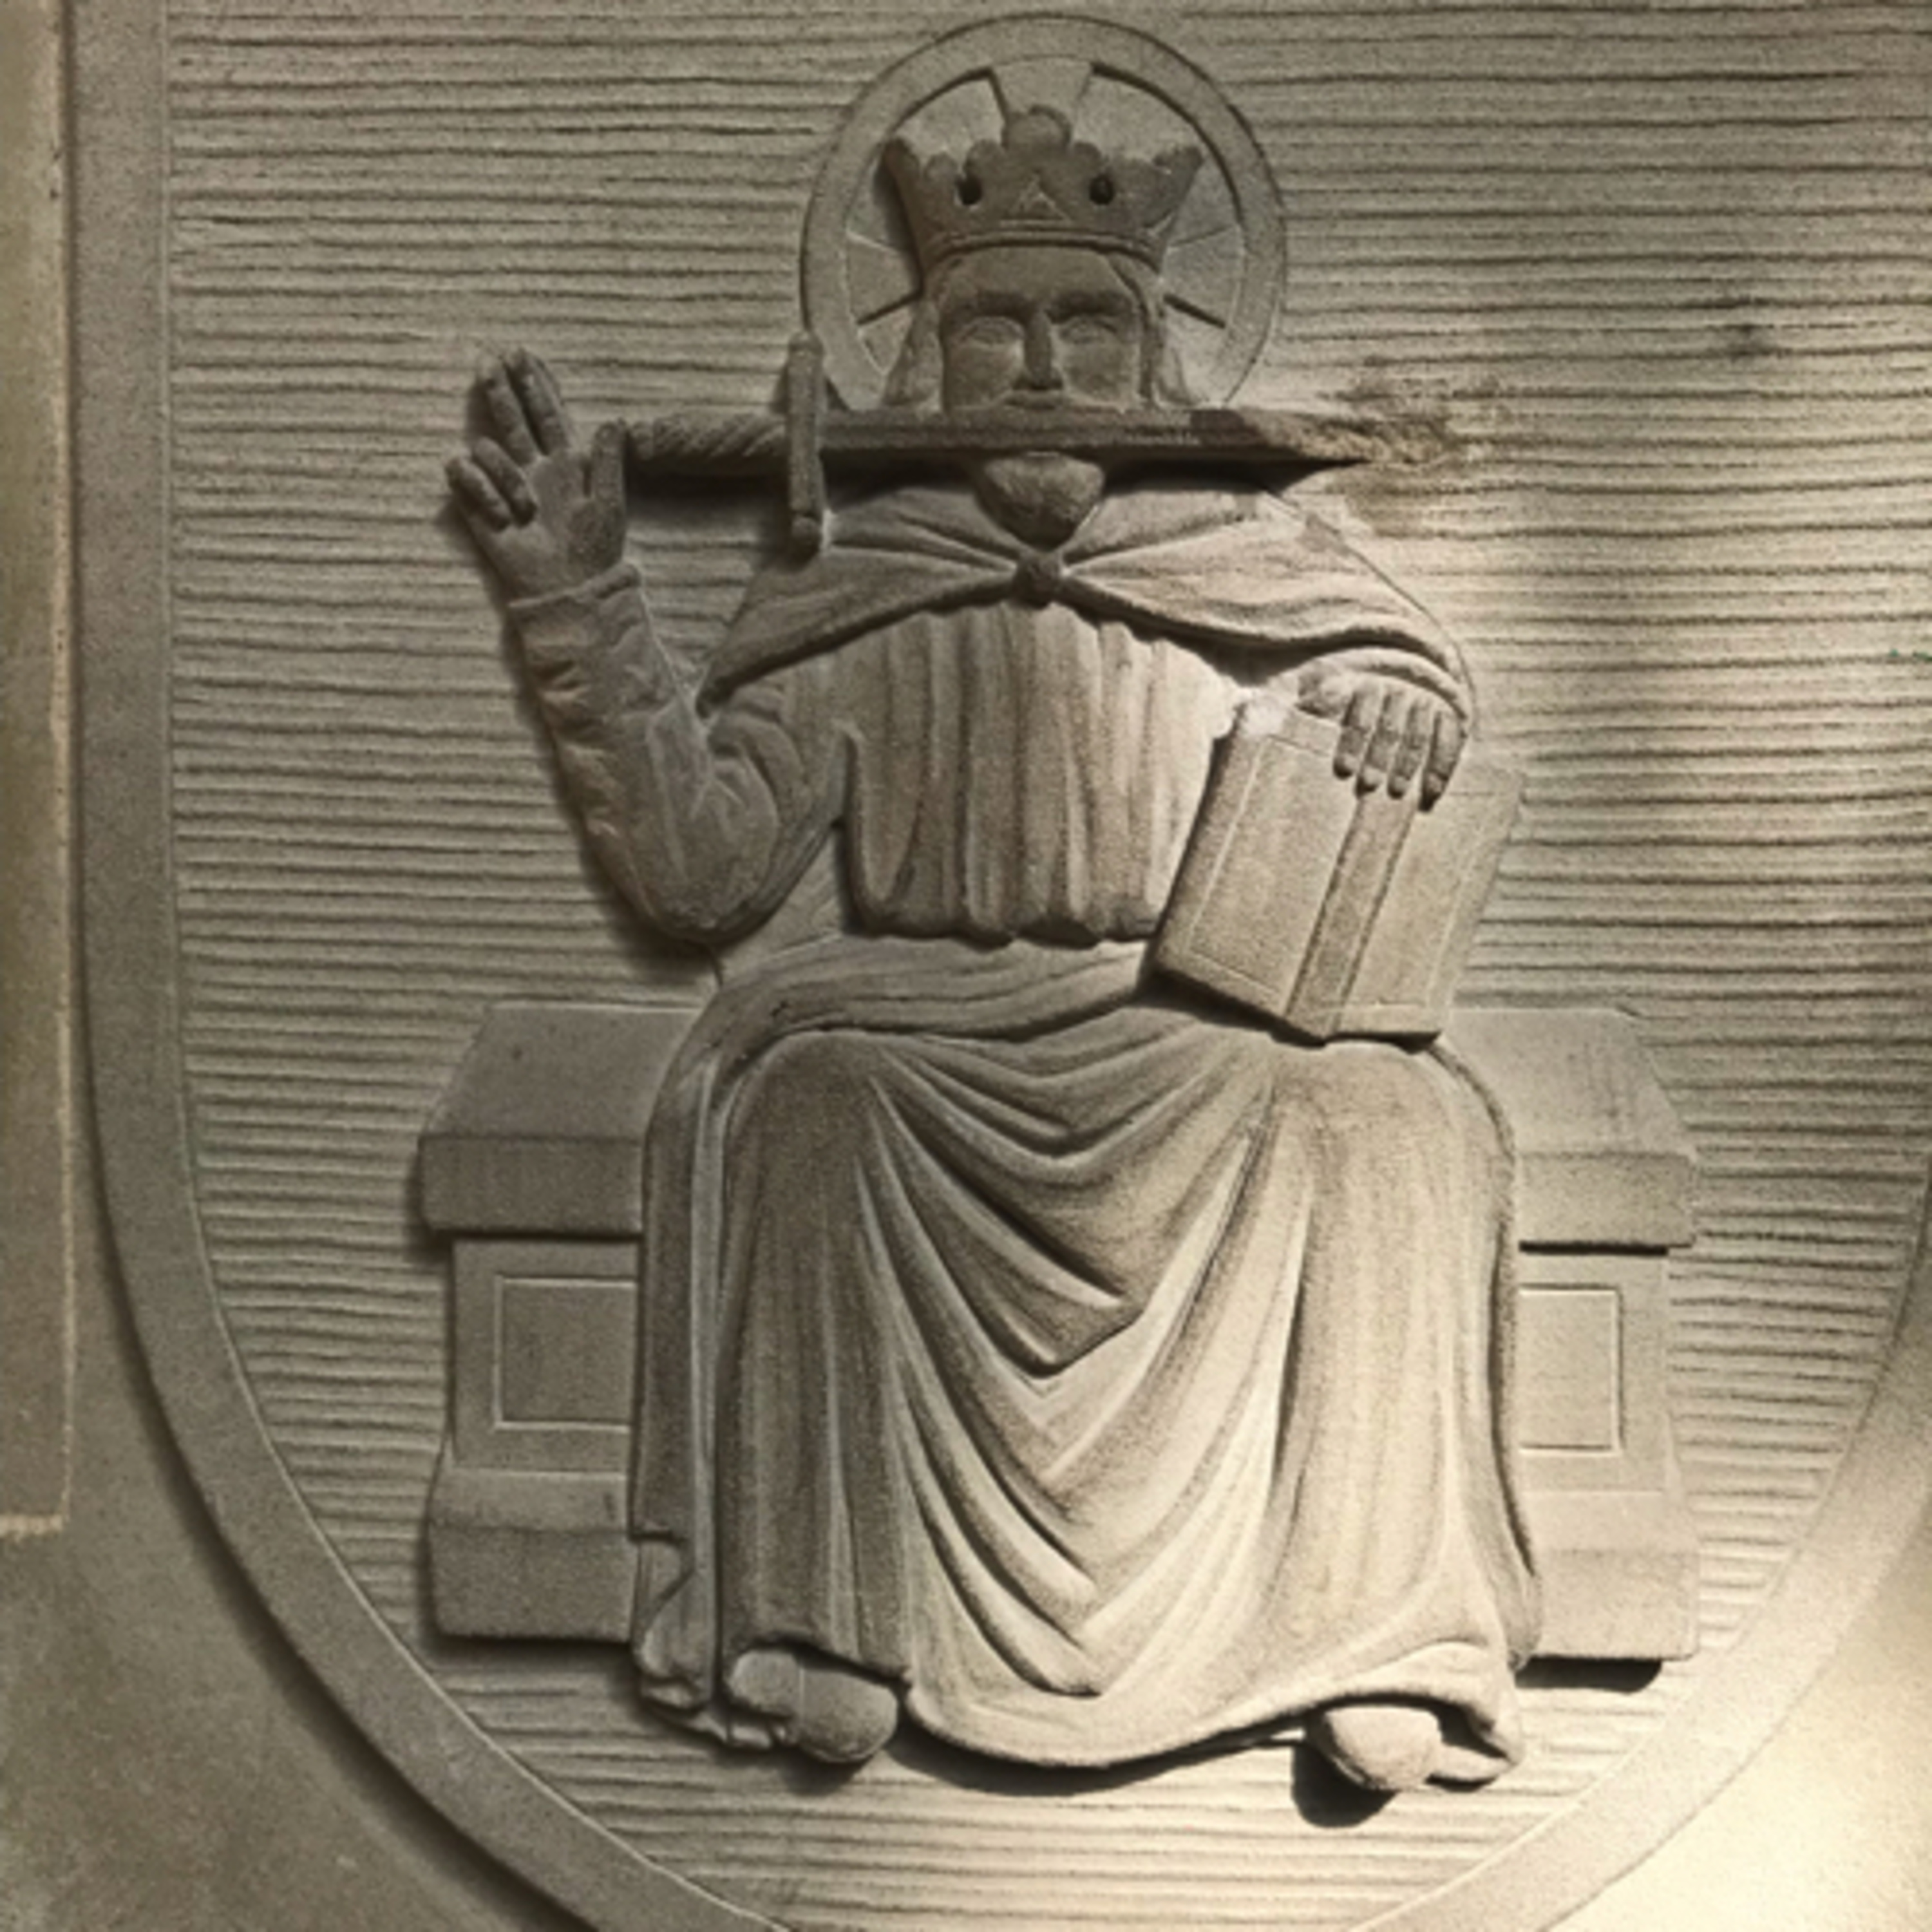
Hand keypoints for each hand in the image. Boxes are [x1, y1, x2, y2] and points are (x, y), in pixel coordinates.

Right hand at [448, 351, 626, 601]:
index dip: (536, 384)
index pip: (548, 413)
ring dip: (502, 476)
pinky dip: (480, 491)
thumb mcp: (609, 504)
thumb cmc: (592, 549)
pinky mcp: (478, 501)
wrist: (567, 587)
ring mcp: (503, 482)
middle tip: (490, 359)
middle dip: (501, 386)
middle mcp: (532, 465)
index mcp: (565, 462)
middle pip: (512, 415)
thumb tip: (614, 421)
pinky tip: (500, 516)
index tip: (524, 353)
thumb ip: (609, 461)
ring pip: (487, 447)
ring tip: (523, 511)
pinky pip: (463, 473)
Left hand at [1299, 669, 1463, 803]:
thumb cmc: (1356, 688)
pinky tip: (1430, 793)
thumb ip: (1317, 698)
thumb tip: (1288, 709)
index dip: (1352, 743)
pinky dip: (1441, 767)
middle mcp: (1401, 689)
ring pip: (1418, 736)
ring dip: (1407, 766)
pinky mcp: (1450, 712)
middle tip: (1368, 785)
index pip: (1361, 716)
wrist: (1408, 665)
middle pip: (1390, 728)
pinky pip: (1448, 740)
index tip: (1343, 770)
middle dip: (1379, 759)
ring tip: (1395, 792)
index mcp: (1369, 684)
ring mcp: (1427, 700)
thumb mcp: (1331, 683)